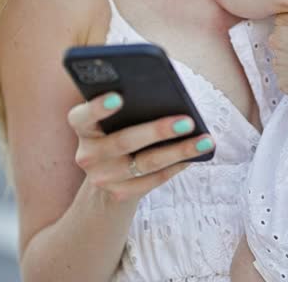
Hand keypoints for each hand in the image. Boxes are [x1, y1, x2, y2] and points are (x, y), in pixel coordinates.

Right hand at [67, 92, 214, 203]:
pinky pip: (153, 180)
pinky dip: (176, 167)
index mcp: (81, 126)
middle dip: (158, 130)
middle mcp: (87, 154)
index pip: (83, 116)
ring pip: (145, 163)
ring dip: (179, 151)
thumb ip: (128, 102)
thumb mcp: (114, 115)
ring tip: (205, 140)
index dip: (98, 107)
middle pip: (124, 142)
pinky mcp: (119, 194)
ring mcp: (102, 178)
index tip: (119, 96)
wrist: (107, 171)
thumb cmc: (117, 127)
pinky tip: (196, 156)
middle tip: (188, 120)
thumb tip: (165, 92)